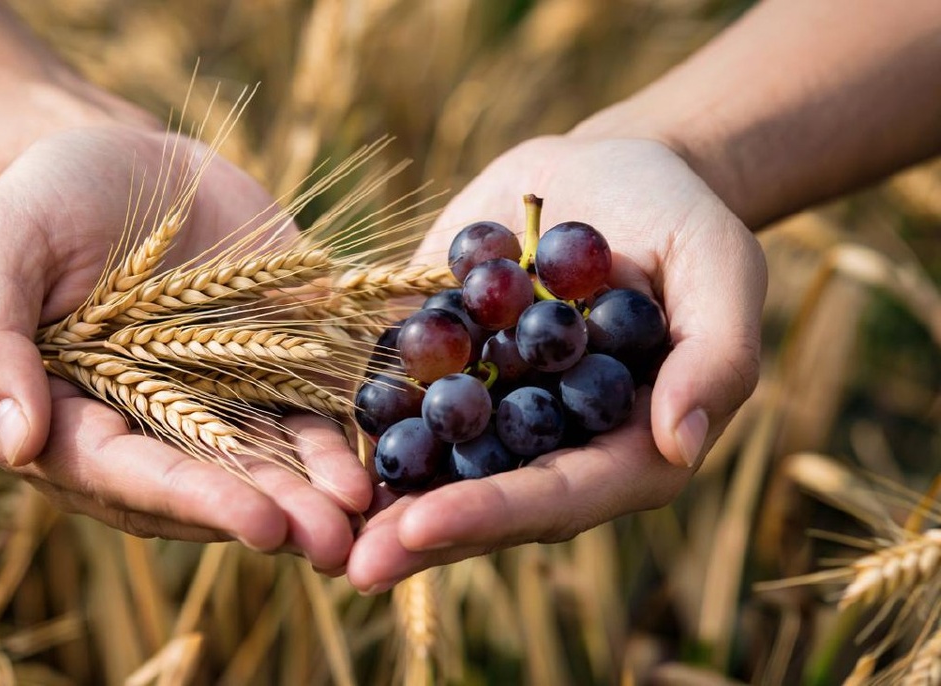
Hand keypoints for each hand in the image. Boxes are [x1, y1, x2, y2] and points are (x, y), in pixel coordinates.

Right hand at [0, 122, 370, 570]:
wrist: (124, 160)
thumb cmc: (40, 201)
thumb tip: (16, 443)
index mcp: (65, 420)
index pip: (124, 475)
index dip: (191, 499)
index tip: (254, 521)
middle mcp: (140, 432)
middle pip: (203, 489)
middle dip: (269, 514)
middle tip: (331, 543)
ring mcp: (209, 408)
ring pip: (261, 468)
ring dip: (313, 499)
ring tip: (366, 521)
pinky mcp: (266, 375)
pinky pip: (303, 419)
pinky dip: (337, 445)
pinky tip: (377, 467)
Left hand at [345, 136, 765, 591]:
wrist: (607, 172)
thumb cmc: (682, 219)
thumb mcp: (720, 269)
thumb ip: (715, 357)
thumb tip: (680, 444)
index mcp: (626, 446)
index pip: (560, 496)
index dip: (493, 515)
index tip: (425, 525)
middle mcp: (551, 444)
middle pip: (484, 501)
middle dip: (419, 532)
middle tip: (352, 563)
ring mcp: (492, 409)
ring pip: (432, 467)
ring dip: (373, 499)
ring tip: (308, 524)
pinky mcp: (445, 364)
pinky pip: (396, 401)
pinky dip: (353, 423)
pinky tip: (298, 442)